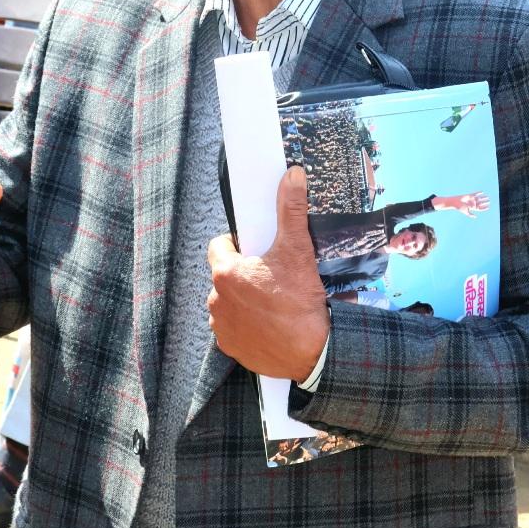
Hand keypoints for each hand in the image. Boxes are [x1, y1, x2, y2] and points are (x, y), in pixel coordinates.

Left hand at [206, 167, 329, 382]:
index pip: (218, 246)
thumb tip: (293, 175)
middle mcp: (215, 300)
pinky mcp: (230, 347)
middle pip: (225, 275)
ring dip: (243, 299)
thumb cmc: (301, 302)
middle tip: (271, 277)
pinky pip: (233, 328)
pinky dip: (246, 324)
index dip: (237, 244)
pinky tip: (269, 323)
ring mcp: (221, 327)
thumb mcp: (297, 250)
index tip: (256, 250)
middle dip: (243, 273)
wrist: (313, 352)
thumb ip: (291, 210)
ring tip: (272, 302)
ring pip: (228, 302)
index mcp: (226, 273)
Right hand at [434, 191, 489, 216]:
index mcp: (472, 208)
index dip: (484, 208)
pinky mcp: (469, 195)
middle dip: (484, 202)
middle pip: (480, 203)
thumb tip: (475, 216)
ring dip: (483, 197)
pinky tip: (482, 192)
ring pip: (479, 198)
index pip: (480, 208)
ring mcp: (471, 199)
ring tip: (487, 197)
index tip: (488, 207)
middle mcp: (473, 203)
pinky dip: (478, 193)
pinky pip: (475, 194)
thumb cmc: (460, 208)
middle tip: (489, 201)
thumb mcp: (466, 212)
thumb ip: (470, 214)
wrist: (456, 202)